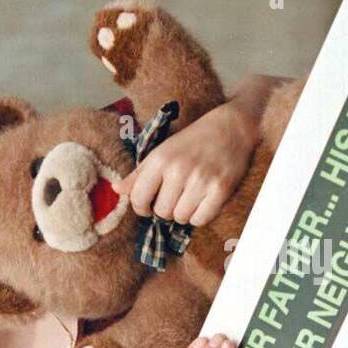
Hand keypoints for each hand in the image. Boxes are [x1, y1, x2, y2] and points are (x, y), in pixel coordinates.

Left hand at [114, 100, 258, 224]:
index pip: (138, 198)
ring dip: (183, 213)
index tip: (147, 205)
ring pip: (181, 217)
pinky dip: (200, 216)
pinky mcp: (220, 190)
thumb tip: (116, 189)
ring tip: (189, 198)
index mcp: (160, 159)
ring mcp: (201, 181)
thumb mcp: (162, 150)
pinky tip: (201, 202)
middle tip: (174, 197)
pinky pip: (201, 219)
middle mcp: (178, 170)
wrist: (231, 128)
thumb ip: (139, 172)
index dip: (141, 207)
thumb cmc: (193, 140)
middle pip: (161, 212)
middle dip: (165, 209)